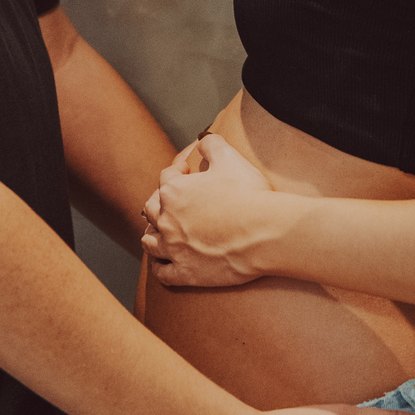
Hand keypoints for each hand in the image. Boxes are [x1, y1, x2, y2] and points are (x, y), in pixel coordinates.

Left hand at [142, 133, 274, 286]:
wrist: (265, 233)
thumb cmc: (249, 194)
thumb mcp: (230, 158)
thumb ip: (212, 145)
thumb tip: (203, 141)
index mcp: (174, 191)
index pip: (167, 176)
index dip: (177, 171)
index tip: (187, 171)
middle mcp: (167, 220)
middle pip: (152, 209)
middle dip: (159, 202)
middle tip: (170, 202)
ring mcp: (173, 249)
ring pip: (150, 242)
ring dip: (152, 234)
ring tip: (158, 232)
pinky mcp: (185, 273)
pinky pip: (162, 272)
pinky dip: (159, 267)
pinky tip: (161, 263)